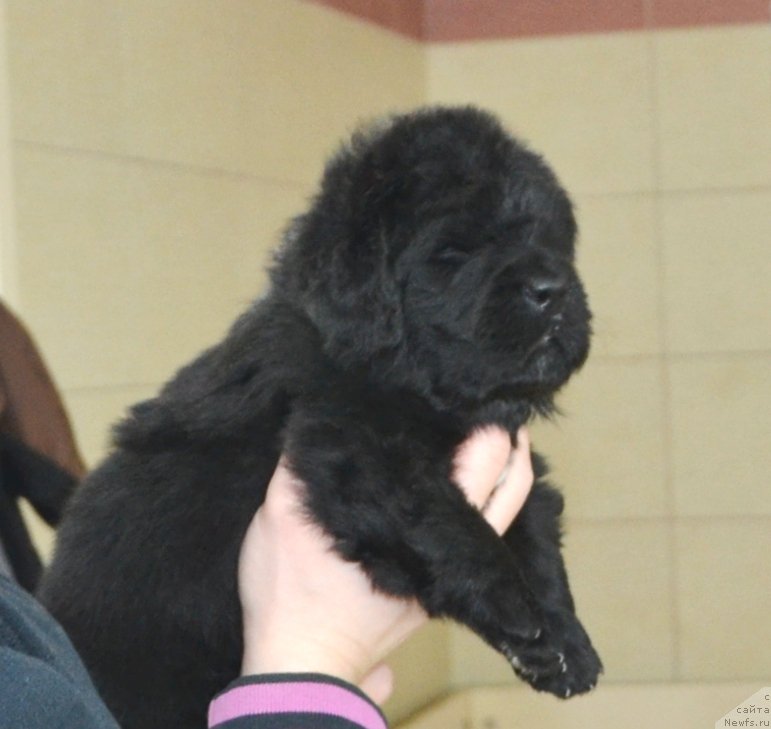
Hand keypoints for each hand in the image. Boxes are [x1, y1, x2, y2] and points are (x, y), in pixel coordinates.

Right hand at [238, 427, 533, 703]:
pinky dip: (485, 495)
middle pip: (507, 485)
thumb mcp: (281, 513)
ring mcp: (449, 570)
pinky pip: (480, 530)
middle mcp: (451, 548)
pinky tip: (461, 472)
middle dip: (506, 440)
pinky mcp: (438, 584)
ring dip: (505, 470)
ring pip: (503, 511)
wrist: (301, 662)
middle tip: (492, 403)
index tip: (477, 392)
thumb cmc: (290, 589)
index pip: (480, 464)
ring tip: (493, 432)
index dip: (486, 425)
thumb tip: (320, 412)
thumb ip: (302, 461)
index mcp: (423, 523)